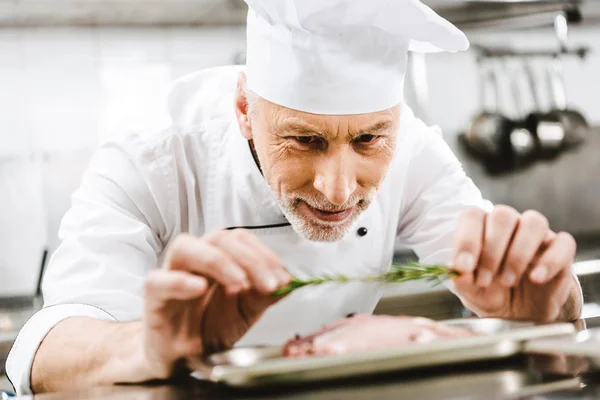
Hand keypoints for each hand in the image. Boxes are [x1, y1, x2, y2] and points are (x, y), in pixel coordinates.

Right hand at [141, 229, 290, 378]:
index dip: (263, 254)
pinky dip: (179, 281)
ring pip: (186, 247)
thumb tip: (291, 281)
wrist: (182, 358)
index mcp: (219, 258)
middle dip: (249, 259)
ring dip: (217, 261)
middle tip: (268, 284)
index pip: (241, 240)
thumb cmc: (210, 327)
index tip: (281, 278)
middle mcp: (195, 259)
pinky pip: (158, 280)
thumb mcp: (246, 312)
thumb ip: (266, 295)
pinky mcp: (153, 296)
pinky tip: (199, 288)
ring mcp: (171, 273)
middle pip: (218, 239)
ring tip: (239, 282)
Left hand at [450, 206, 580, 321]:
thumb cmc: (491, 294)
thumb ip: (461, 280)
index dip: (466, 239)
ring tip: (507, 280)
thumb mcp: (470, 292)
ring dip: (518, 253)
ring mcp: (536, 235)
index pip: (473, 216)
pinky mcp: (561, 250)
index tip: (463, 267)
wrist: (521, 315)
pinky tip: (536, 278)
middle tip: (485, 280)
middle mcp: (509, 225)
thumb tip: (457, 271)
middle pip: (503, 215)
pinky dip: (550, 260)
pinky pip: (563, 242)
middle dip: (491, 250)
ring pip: (534, 222)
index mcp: (482, 227)